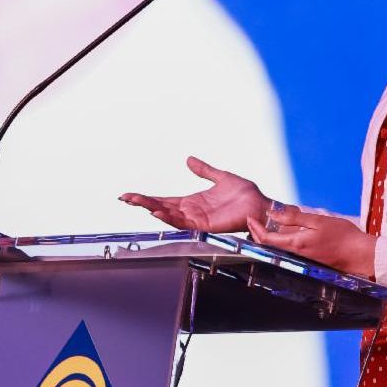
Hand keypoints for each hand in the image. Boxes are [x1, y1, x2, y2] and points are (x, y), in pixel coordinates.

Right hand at [119, 156, 269, 232]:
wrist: (261, 204)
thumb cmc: (246, 194)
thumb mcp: (221, 177)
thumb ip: (204, 170)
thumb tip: (188, 159)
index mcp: (193, 202)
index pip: (164, 200)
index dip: (147, 198)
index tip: (129, 195)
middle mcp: (191, 212)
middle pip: (161, 208)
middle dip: (142, 203)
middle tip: (125, 198)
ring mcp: (197, 220)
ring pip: (169, 216)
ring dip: (152, 209)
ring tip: (136, 202)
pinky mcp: (205, 226)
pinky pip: (184, 224)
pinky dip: (170, 219)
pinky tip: (158, 212)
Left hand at [246, 206, 375, 277]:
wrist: (359, 254)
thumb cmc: (342, 235)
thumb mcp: (318, 221)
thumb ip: (293, 218)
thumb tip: (272, 214)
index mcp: (296, 244)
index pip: (267, 239)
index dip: (255, 228)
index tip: (249, 217)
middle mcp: (296, 254)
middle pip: (269, 247)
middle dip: (256, 234)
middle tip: (251, 221)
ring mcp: (302, 259)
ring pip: (277, 250)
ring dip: (266, 239)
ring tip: (261, 227)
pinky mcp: (308, 260)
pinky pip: (287, 251)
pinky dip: (279, 243)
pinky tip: (280, 235)